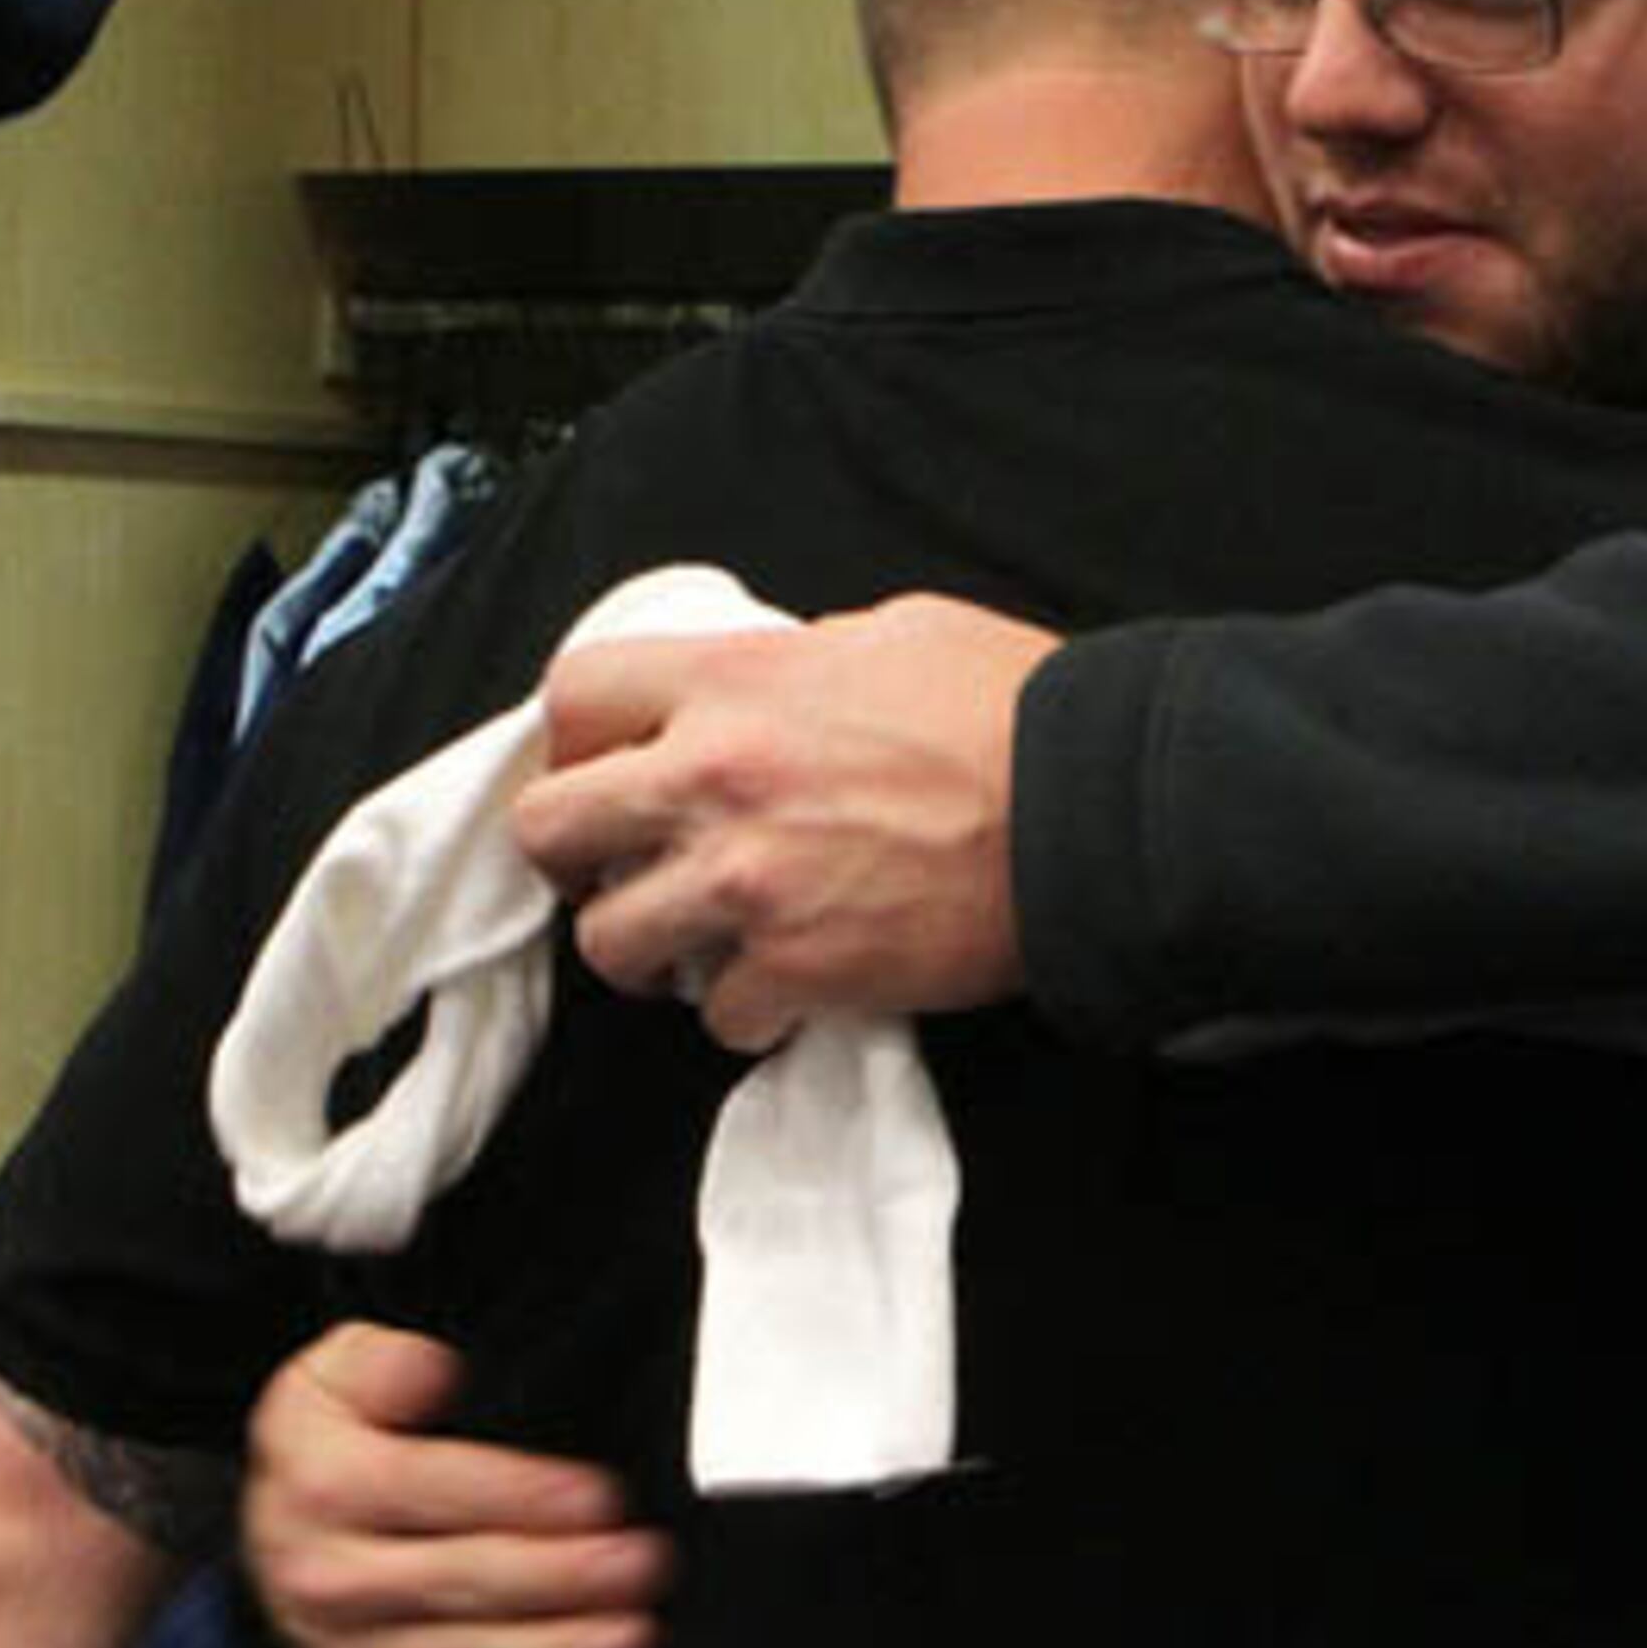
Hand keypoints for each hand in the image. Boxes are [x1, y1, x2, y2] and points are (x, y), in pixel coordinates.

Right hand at [244, 1326, 673, 1647]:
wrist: (276, 1520)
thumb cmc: (334, 1439)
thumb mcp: (339, 1368)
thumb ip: (385, 1361)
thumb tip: (434, 1372)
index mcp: (325, 1486)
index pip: (436, 1489)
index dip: (526, 1495)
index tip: (603, 1499)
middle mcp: (326, 1577)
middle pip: (460, 1581)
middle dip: (565, 1577)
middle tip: (644, 1567)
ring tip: (631, 1638)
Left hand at [513, 593, 1055, 1048]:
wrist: (1094, 809)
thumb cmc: (1013, 711)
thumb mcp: (890, 632)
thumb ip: (795, 664)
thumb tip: (765, 692)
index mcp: (734, 681)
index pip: (574, 698)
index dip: (579, 742)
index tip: (608, 770)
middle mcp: (716, 779)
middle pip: (551, 830)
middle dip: (579, 857)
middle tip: (626, 867)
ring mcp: (750, 883)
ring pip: (613, 944)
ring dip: (650, 948)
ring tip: (698, 944)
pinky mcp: (803, 969)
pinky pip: (721, 1014)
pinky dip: (748, 1012)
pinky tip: (788, 988)